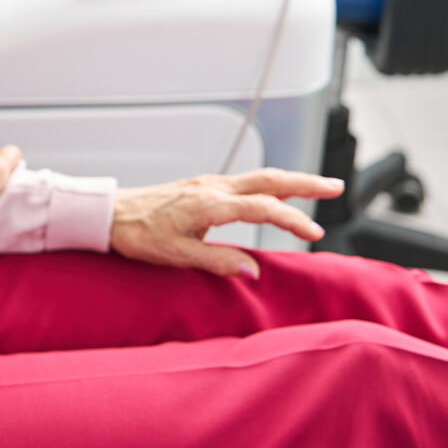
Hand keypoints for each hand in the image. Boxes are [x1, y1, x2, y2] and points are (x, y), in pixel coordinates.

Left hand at [108, 170, 342, 277]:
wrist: (110, 214)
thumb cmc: (138, 234)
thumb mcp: (176, 255)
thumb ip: (217, 262)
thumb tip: (252, 270)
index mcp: (209, 203)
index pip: (263, 208)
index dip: (292, 219)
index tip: (314, 234)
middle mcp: (213, 187)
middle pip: (270, 179)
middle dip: (307, 183)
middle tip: (337, 187)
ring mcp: (209, 183)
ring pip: (260, 177)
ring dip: (292, 181)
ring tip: (319, 187)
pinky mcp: (204, 186)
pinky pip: (246, 181)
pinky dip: (271, 184)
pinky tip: (278, 192)